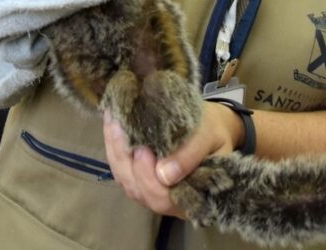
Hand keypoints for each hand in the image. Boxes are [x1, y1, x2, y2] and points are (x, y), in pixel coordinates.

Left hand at [102, 102, 241, 216]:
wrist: (213, 127)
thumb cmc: (213, 132)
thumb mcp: (210, 136)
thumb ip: (191, 154)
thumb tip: (165, 174)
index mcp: (191, 197)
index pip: (163, 198)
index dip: (148, 178)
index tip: (143, 150)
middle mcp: (169, 201)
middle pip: (140, 192)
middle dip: (127, 162)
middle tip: (122, 130)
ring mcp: (152, 191)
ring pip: (127, 182)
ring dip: (116, 153)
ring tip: (113, 123)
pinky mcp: (140, 178)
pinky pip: (122, 170)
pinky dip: (114, 149)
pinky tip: (111, 126)